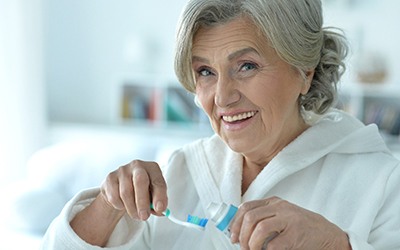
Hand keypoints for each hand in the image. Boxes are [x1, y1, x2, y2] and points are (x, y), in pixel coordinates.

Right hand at [100, 160, 167, 220]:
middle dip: (143, 202)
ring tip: (136, 214)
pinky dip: (119, 205)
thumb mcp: (152, 196)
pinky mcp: (110, 177)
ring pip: (126, 193)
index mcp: (152, 168)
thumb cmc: (141, 191)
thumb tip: (161, 211)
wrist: (121, 188)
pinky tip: (123, 204)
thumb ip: (157, 204)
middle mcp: (138, 166)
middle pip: (140, 181)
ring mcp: (122, 170)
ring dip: (132, 209)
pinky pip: (114, 196)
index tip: (160, 208)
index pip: (158, 181)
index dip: (160, 195)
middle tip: (144, 216)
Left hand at [229, 197, 350, 249]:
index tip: (233, 236)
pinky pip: (273, 245)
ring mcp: (289, 220)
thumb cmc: (302, 229)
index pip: (246, 207)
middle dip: (242, 235)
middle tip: (243, 247)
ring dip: (252, 244)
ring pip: (259, 229)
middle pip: (250, 217)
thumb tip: (239, 232)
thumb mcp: (281, 217)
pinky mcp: (295, 235)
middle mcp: (280, 208)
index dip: (235, 223)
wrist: (328, 236)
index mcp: (274, 203)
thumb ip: (264, 218)